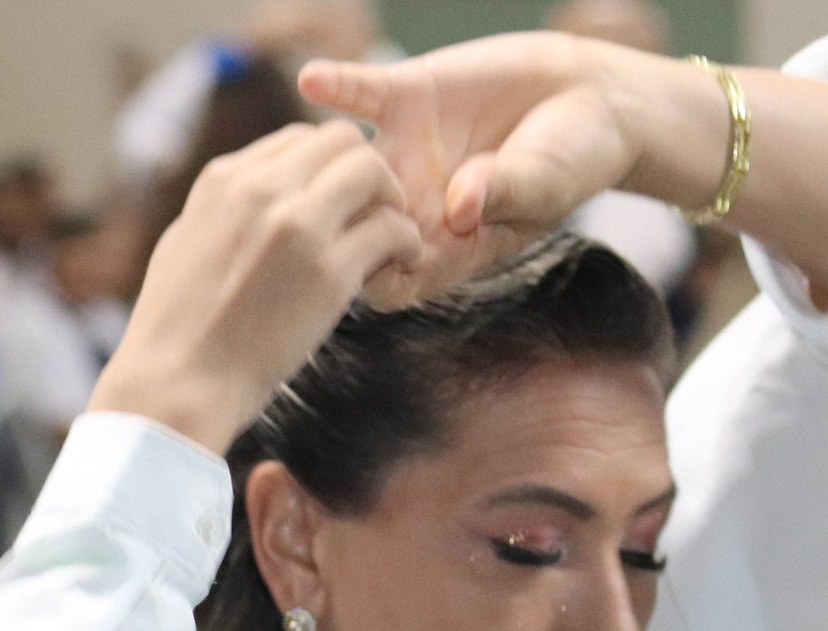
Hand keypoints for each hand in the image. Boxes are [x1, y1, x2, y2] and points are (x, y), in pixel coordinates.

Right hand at [88, 122, 421, 453]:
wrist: (174, 386)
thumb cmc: (173, 329)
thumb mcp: (183, 244)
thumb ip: (223, 209)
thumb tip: (250, 198)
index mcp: (222, 182)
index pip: (298, 139)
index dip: (326, 166)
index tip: (334, 200)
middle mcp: (260, 191)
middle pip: (342, 141)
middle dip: (365, 172)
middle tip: (372, 212)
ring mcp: (296, 227)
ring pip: (373, 170)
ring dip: (391, 200)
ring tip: (389, 239)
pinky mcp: (330, 272)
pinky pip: (392, 229)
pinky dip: (406, 243)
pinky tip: (400, 265)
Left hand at [298, 34, 648, 303]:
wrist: (592, 98)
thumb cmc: (574, 162)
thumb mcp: (545, 186)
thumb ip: (504, 195)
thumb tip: (462, 206)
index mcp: (440, 247)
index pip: (389, 279)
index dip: (376, 278)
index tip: (380, 265)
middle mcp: (408, 203)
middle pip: (347, 227)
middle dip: (334, 225)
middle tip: (340, 208)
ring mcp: (400, 152)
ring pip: (340, 165)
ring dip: (324, 162)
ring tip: (323, 152)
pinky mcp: (406, 99)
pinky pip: (359, 93)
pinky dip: (335, 82)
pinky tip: (313, 77)